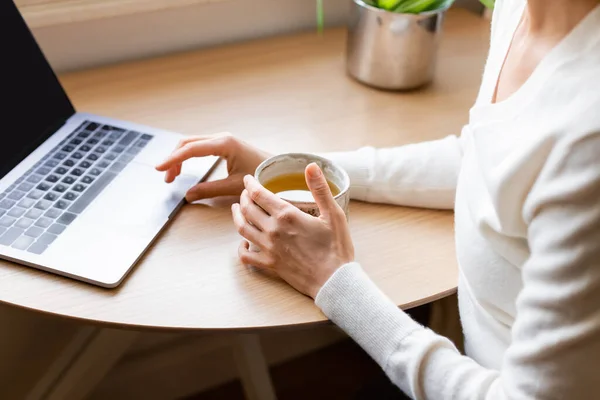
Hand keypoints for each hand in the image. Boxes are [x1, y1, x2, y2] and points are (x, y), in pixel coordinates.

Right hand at [155, 133, 270, 201]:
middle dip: (174, 159)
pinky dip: (188, 156)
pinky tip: (184, 169)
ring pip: (192, 144)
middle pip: (188, 143)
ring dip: (179, 158)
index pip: (190, 149)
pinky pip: (200, 147)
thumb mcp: (233, 186)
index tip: (159, 169)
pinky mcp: (224, 144)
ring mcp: (223, 139)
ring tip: (173, 177)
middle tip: (166, 178)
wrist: (278, 170)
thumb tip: (188, 195)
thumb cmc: (261, 177)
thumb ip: (209, 190)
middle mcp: (222, 138)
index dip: (172, 159)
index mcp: (224, 144)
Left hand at [231, 163, 353, 297]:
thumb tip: (311, 166)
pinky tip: (244, 241)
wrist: (334, 281)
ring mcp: (269, 248)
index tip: (249, 179)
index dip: (250, 184)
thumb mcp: (333, 214)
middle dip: (243, 197)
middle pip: (247, 209)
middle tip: (245, 192)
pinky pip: (246, 255)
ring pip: (242, 229)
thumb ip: (320, 189)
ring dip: (236, 216)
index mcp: (286, 215)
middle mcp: (273, 230)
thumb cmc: (336, 248)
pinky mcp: (269, 264)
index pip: (259, 194)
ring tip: (236, 209)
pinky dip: (241, 247)